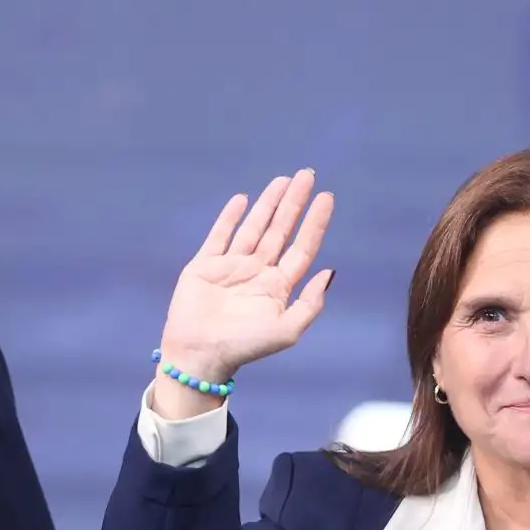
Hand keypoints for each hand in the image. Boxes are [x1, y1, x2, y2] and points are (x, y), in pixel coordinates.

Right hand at [157, 169, 334, 389]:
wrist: (199, 355)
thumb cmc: (244, 347)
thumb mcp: (286, 330)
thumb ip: (310, 303)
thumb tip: (330, 271)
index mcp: (277, 287)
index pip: (302, 247)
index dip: (315, 222)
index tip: (327, 197)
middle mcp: (257, 273)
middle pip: (281, 230)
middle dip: (294, 203)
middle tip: (308, 175)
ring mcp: (231, 267)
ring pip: (254, 227)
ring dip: (268, 203)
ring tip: (283, 180)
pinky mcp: (205, 265)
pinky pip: (220, 235)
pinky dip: (230, 217)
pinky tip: (243, 199)